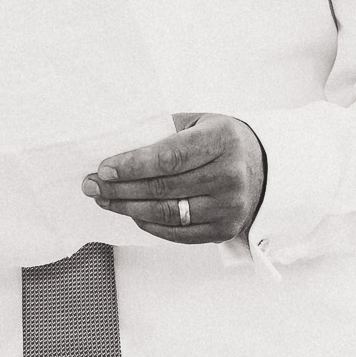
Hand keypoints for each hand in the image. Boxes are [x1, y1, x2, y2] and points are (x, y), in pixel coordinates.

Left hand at [83, 113, 266, 244]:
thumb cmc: (221, 141)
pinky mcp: (224, 230)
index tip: (103, 168)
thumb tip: (116, 148)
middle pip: (163, 187)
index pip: (169, 157)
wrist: (264, 168)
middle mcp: (230, 175)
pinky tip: (132, 213)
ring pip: (167, 213)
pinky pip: (178, 233)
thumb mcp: (199, 123)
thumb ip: (163, 133)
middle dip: (120, 188)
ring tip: (105, 199)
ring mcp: (229, 206)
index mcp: (222, 140)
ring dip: (128, 208)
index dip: (132, 165)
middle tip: (92, 185)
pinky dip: (149, 224)